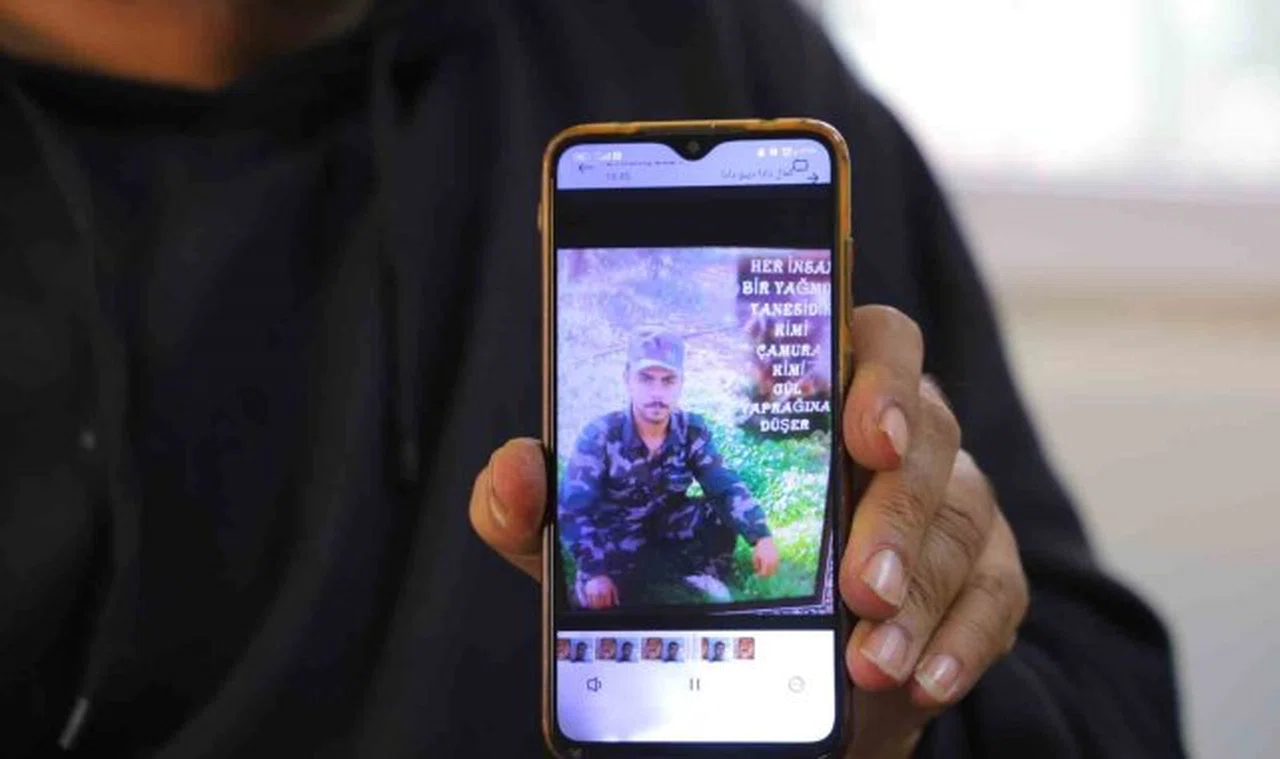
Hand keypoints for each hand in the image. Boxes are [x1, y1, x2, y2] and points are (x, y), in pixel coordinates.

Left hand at [467, 306, 1028, 758]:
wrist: (754, 669)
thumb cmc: (680, 576)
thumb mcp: (598, 540)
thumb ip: (548, 505)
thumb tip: (515, 471)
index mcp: (816, 396)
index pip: (874, 339)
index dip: (880, 369)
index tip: (861, 426)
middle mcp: (896, 435)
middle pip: (929, 435)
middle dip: (895, 511)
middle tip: (857, 584)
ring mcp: (945, 502)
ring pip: (961, 521)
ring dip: (920, 594)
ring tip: (869, 657)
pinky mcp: (975, 575)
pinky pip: (996, 594)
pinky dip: (965, 638)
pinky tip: (921, 677)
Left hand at [752, 536, 779, 576]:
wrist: (766, 540)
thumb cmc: (759, 549)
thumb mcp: (755, 557)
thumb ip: (756, 566)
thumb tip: (757, 572)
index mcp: (766, 562)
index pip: (764, 573)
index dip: (759, 575)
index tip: (756, 575)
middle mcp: (772, 562)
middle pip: (769, 573)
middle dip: (764, 575)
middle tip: (759, 573)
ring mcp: (776, 560)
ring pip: (774, 571)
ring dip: (769, 572)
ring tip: (763, 569)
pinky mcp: (778, 559)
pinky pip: (776, 567)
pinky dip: (772, 568)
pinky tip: (768, 566)